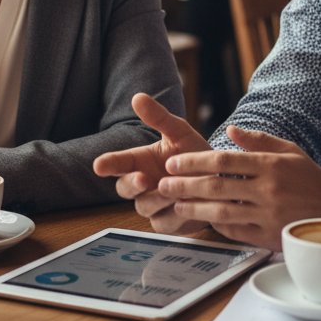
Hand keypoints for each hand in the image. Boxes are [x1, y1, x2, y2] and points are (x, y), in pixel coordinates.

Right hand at [93, 93, 210, 233]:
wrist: (221, 179)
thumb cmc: (194, 154)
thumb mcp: (180, 132)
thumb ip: (159, 117)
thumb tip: (138, 97)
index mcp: (140, 162)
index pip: (117, 163)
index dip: (108, 164)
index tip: (99, 165)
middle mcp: (143, 185)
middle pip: (124, 188)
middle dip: (131, 184)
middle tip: (142, 178)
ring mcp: (154, 206)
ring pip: (146, 207)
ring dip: (158, 198)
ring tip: (174, 190)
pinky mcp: (168, 223)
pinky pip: (165, 222)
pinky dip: (175, 214)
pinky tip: (187, 206)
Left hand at [157, 124, 320, 250]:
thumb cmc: (311, 179)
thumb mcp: (289, 150)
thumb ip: (258, 140)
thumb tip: (230, 130)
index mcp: (270, 165)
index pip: (223, 160)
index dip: (195, 161)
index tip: (174, 162)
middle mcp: (267, 190)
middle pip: (216, 186)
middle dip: (185, 185)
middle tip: (163, 183)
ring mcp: (268, 215)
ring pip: (221, 211)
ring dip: (193, 208)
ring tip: (174, 203)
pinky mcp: (269, 237)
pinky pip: (235, 232)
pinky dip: (216, 226)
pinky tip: (201, 220)